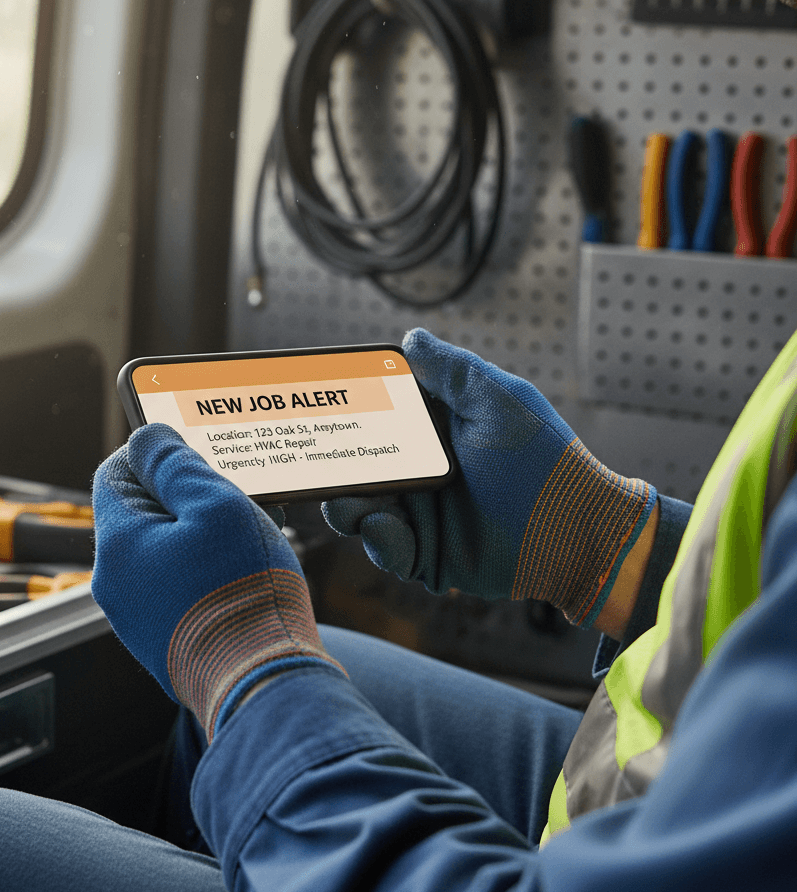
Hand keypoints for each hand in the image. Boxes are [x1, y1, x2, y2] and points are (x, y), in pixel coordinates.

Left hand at [91, 423, 342, 738]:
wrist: (260, 683)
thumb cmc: (241, 593)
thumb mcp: (215, 505)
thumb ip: (175, 464)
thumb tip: (147, 437)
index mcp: (119, 543)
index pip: (116, 474)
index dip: (153, 455)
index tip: (192, 454)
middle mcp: (115, 584)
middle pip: (140, 515)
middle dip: (183, 499)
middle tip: (230, 499)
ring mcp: (137, 619)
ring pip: (161, 554)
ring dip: (196, 537)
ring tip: (242, 541)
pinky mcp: (163, 643)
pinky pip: (175, 589)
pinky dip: (202, 574)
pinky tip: (239, 578)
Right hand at [323, 329, 655, 627]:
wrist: (576, 533)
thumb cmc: (544, 461)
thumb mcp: (497, 401)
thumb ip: (451, 370)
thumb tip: (411, 338)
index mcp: (433, 429)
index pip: (375, 415)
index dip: (345, 409)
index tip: (315, 401)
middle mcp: (420, 469)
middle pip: (355, 464)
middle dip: (332, 464)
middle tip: (315, 462)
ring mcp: (420, 514)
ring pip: (359, 508)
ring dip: (347, 504)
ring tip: (348, 504)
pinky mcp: (424, 554)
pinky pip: (384, 547)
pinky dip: (378, 540)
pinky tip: (386, 529)